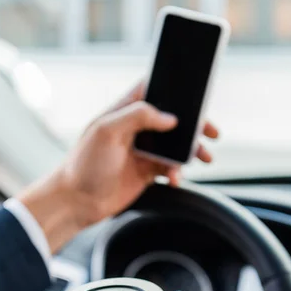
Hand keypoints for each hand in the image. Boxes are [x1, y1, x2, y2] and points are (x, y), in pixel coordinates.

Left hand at [18, 82, 218, 252]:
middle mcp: (136, 128)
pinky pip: (171, 168)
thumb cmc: (85, 164)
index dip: (175, 88)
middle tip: (212, 132)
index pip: (153, 89)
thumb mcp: (107, 131)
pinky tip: (176, 179)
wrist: (77, 202)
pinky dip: (178, 172)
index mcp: (124, 110)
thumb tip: (169, 118)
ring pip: (176, 145)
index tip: (197, 93)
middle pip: (173, 118)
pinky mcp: (146, 172)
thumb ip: (137, 116)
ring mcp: (142, 151)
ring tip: (204, 158)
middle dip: (195, 124)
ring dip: (191, 150)